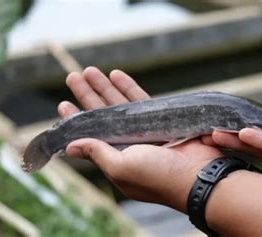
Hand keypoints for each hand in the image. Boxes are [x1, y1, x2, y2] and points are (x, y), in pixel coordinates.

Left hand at [58, 67, 221, 211]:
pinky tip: (116, 75)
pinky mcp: (163, 121)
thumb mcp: (120, 168)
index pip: (90, 135)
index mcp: (116, 159)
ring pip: (120, 105)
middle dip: (87, 96)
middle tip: (73, 77)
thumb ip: (96, 153)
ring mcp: (146, 131)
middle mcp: (129, 144)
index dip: (76, 120)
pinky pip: (142, 101)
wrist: (198, 175)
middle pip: (103, 115)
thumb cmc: (157, 176)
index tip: (64, 104)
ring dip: (104, 88)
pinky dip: (128, 87)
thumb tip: (69, 146)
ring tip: (89, 71)